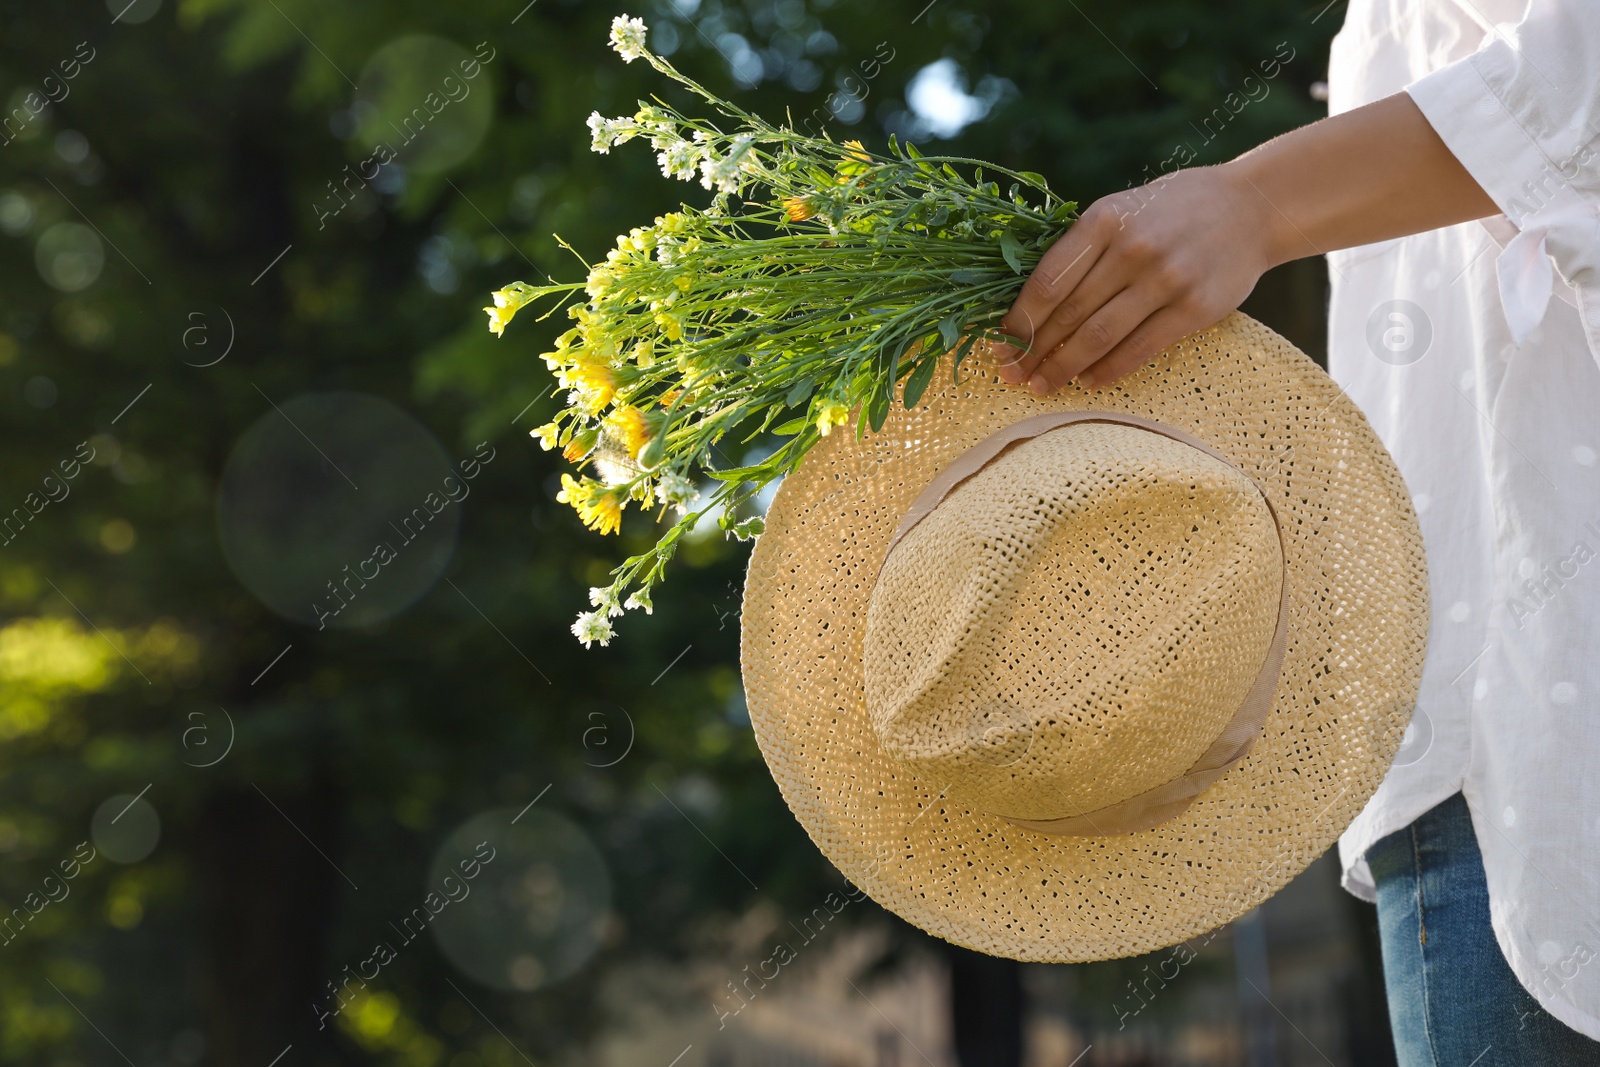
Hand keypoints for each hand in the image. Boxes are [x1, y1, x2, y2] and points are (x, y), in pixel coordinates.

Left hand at [990, 162, 1273, 392]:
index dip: (1018, 321)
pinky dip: (1107, 371)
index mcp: (1104, 218)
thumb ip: (1083, 247)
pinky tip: (1087, 382)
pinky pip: (1139, 349)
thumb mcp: (1122, 208)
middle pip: (1068, 314)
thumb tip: (1028, 305)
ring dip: (1062, 367)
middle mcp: (1133, 248)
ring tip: (1040, 385)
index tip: (998, 346)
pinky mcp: (1195, 308)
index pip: (1048, 281)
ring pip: (1099, 336)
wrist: (1252, 207)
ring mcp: (1166, 279)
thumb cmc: (1171, 210)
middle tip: (1010, 376)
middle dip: (1033, 351)